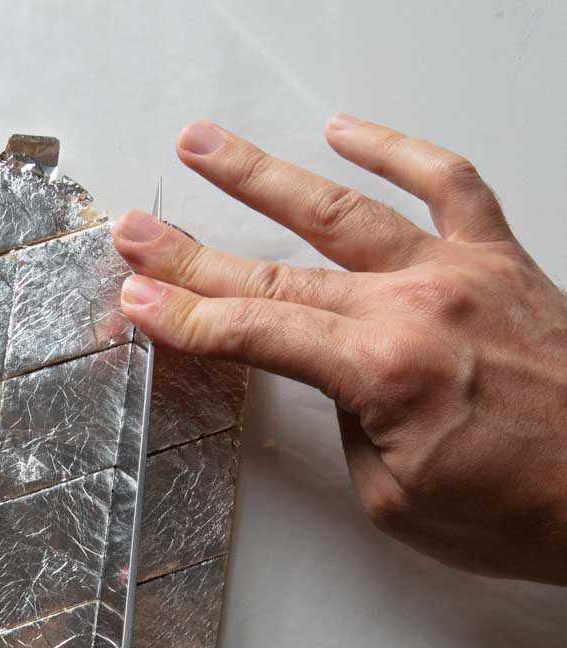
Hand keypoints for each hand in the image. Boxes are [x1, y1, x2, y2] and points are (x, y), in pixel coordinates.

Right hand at [112, 116, 566, 584]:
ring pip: (344, 212)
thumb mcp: (395, 495)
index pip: (256, 333)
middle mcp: (419, 306)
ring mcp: (462, 273)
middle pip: (277, 271)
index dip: (185, 317)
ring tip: (205, 146)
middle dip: (191, 253)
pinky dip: (396, 151)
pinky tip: (344, 132)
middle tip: (135, 231)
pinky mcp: (503, 261)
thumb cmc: (520, 509)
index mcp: (385, 372)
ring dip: (264, 177)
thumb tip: (331, 378)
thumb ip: (350, 421)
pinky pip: (450, 185)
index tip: (135, 300)